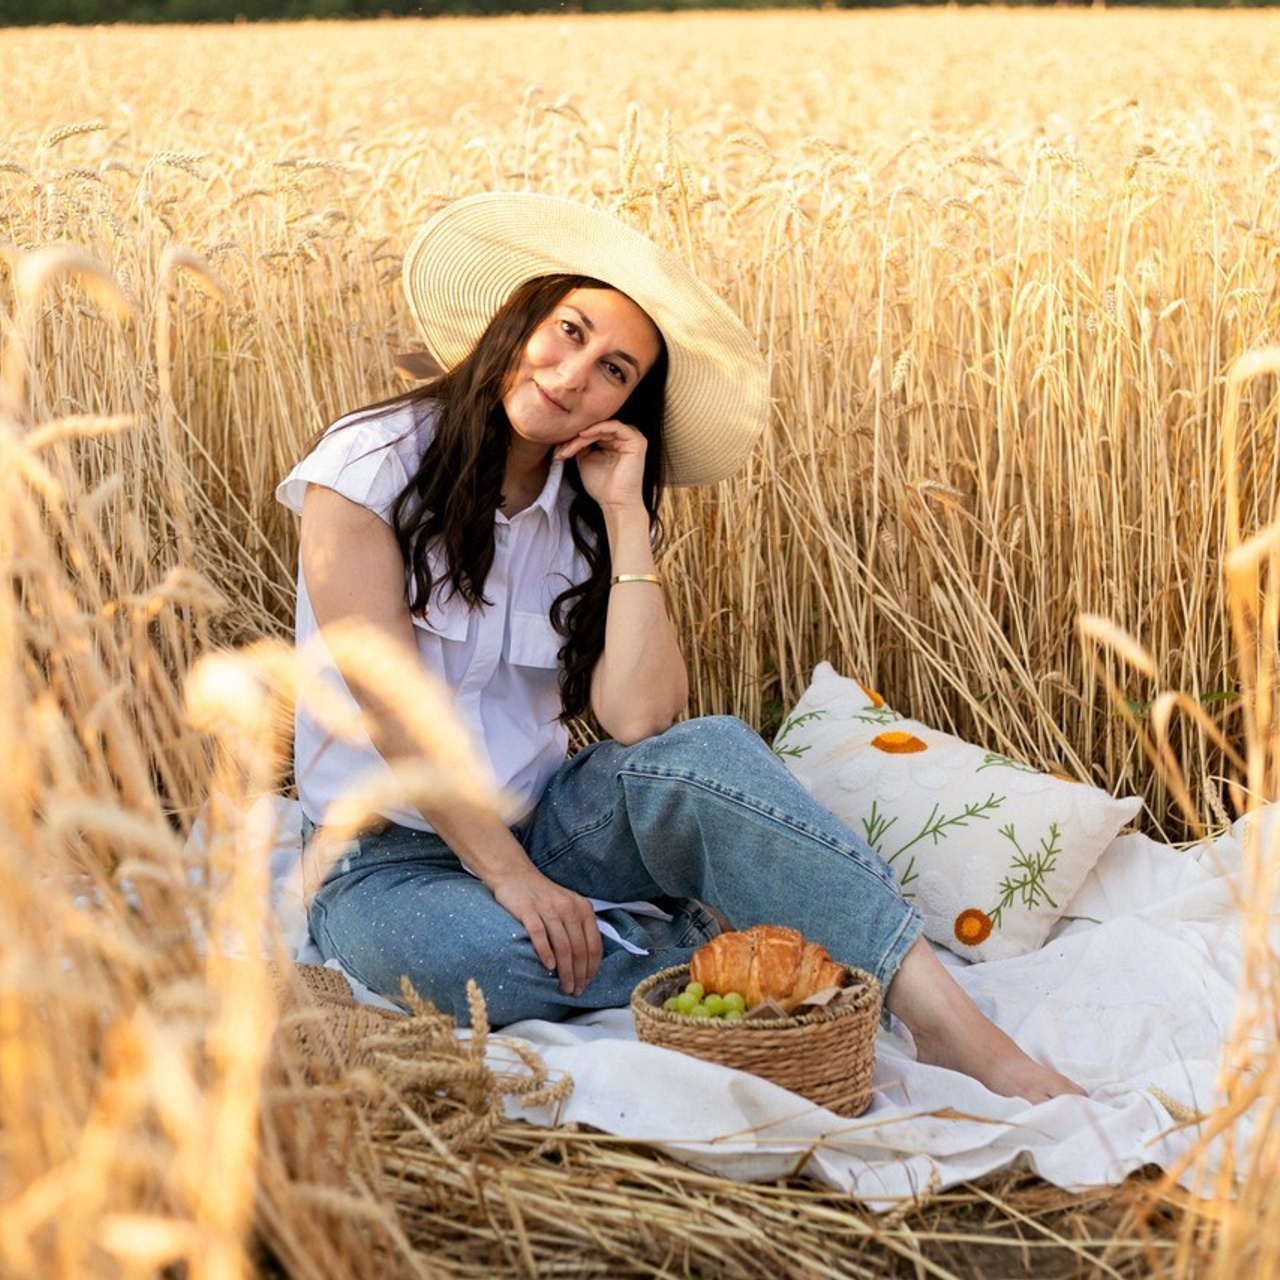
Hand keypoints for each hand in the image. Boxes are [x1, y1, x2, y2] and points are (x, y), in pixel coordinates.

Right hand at [489, 865, 602, 996]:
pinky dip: (546, 952)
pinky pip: (540, 934)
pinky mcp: (528, 909)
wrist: (515, 874)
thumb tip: (587, 961)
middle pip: (579, 948)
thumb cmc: (543, 896)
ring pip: (563, 945)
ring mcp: (548, 908)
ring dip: (565, 970)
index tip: (587, 983)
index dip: (592, 967)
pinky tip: (548, 967)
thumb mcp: (568, 906)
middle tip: (575, 991)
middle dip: (580, 974)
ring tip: (564, 987)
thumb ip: (579, 926)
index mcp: (582, 908)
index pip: (593, 943)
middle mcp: (568, 907)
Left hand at [553, 419, 647, 510]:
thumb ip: (580, 445)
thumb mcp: (585, 460)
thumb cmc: (602, 487)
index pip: (592, 432)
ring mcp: (633, 437)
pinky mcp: (636, 441)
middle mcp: (624, 438)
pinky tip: (582, 436)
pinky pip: (613, 426)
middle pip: (596, 428)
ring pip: (601, 427)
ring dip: (582, 436)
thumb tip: (567, 433)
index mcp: (614, 442)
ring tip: (568, 448)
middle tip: (560, 449)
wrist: (615, 504)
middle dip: (575, 438)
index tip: (557, 449)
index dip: (573, 437)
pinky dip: (597, 429)